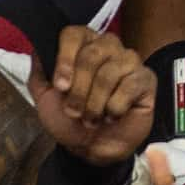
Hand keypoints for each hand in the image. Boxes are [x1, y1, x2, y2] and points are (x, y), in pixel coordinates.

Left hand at [32, 27, 155, 165]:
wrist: (93, 150)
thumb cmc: (70, 121)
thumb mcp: (45, 99)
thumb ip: (39, 73)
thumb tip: (38, 49)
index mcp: (83, 45)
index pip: (73, 34)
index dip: (65, 59)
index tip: (60, 86)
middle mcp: (108, 47)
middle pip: (91, 54)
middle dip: (79, 90)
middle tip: (74, 112)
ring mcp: (129, 61)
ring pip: (109, 73)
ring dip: (95, 104)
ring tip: (92, 119)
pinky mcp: (146, 79)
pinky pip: (130, 86)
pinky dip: (116, 108)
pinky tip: (112, 116)